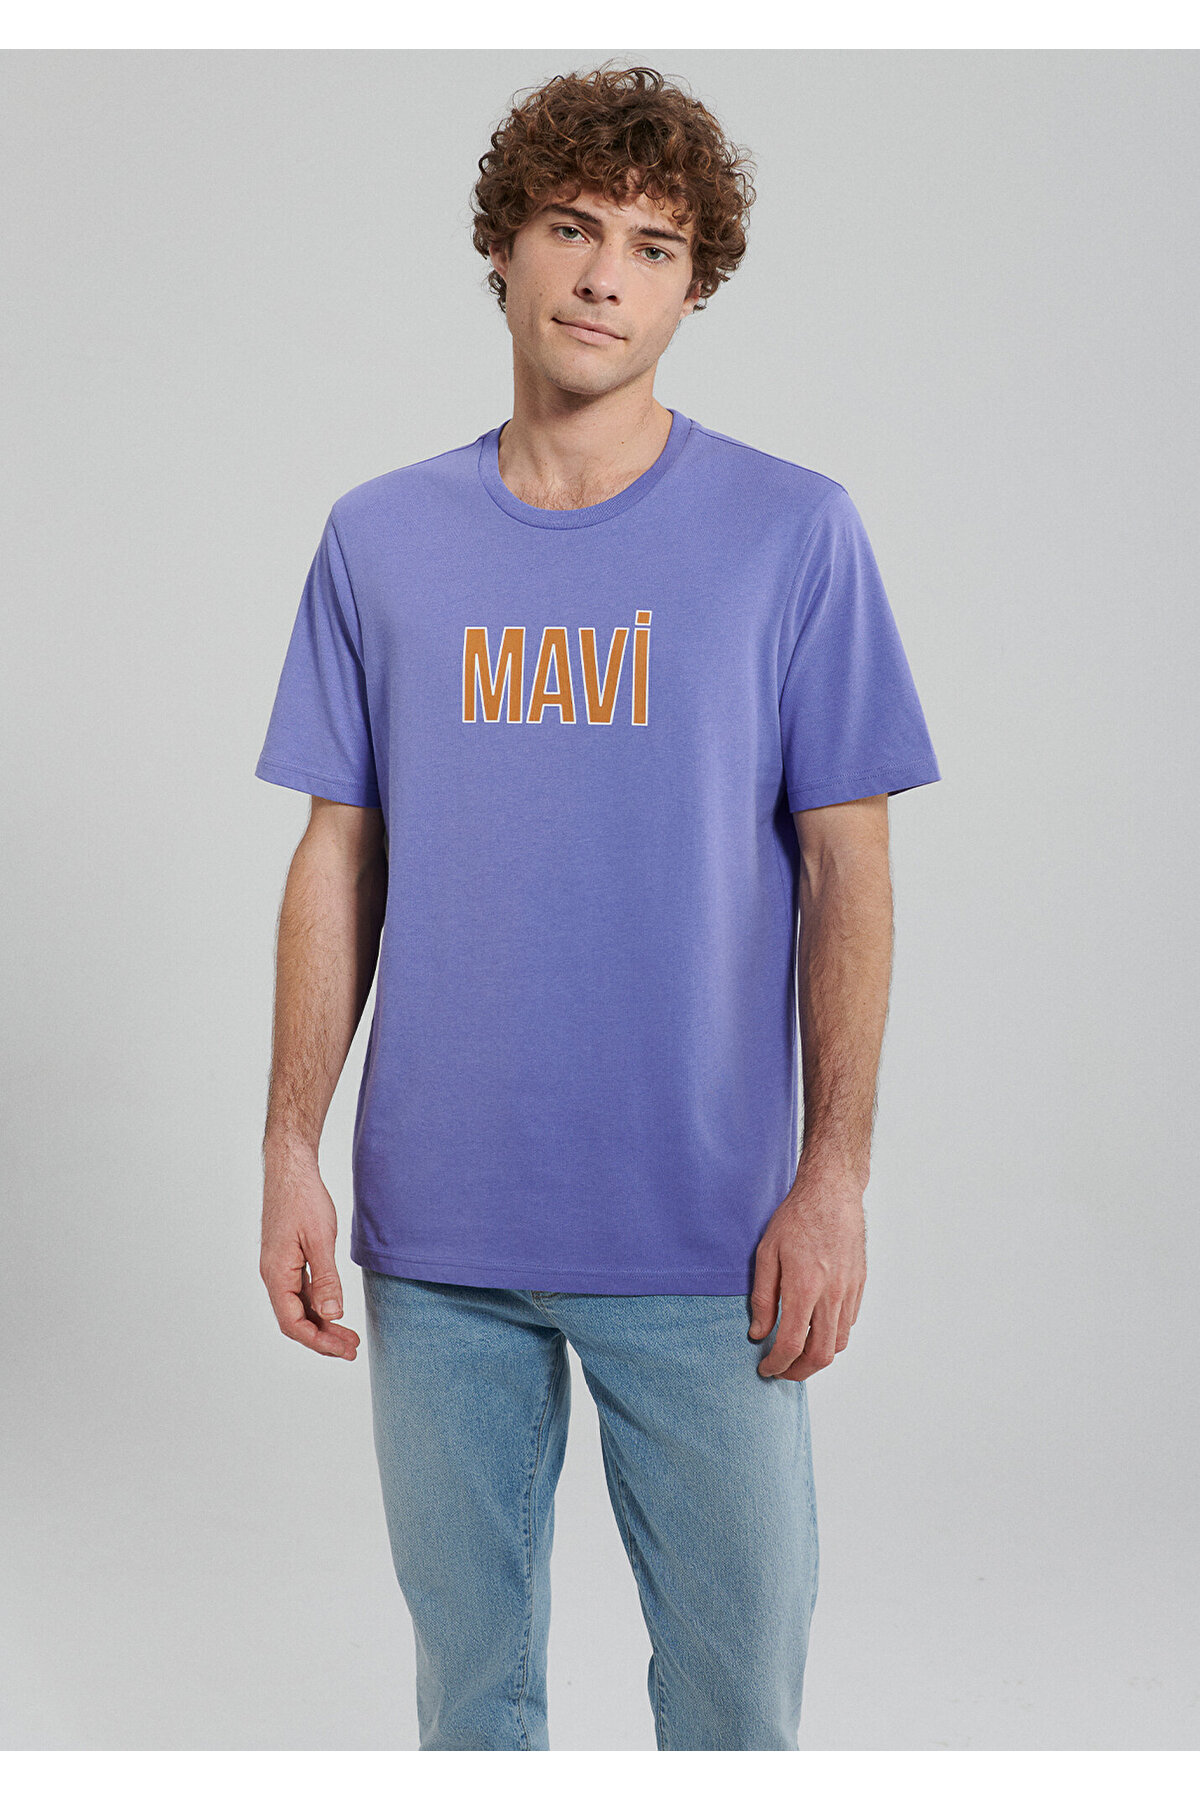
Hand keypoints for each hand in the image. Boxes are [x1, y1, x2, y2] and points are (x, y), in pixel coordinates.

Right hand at [260, 1145, 359, 1359]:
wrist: (291, 1169)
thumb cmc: (303, 1199)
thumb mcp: (320, 1240)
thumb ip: (326, 1279)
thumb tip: (332, 1314)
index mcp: (277, 1274)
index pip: (293, 1323)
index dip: (318, 1341)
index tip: (344, 1350)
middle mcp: (274, 1275)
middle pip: (295, 1320)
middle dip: (323, 1338)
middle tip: (352, 1349)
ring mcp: (280, 1268)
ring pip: (299, 1307)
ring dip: (322, 1323)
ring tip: (348, 1336)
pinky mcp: (288, 1259)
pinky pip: (301, 1292)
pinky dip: (318, 1305)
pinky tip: (334, 1309)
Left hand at [748, 1157, 866, 1380]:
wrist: (832, 1194)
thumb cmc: (796, 1219)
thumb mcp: (767, 1253)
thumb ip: (763, 1297)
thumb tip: (758, 1332)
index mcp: (805, 1288)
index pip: (792, 1344)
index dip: (777, 1364)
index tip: (766, 1368)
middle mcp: (832, 1295)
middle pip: (821, 1355)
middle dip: (799, 1371)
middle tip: (781, 1370)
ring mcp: (849, 1292)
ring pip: (840, 1344)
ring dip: (818, 1357)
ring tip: (797, 1354)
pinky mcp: (859, 1286)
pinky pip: (849, 1324)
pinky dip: (832, 1336)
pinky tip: (816, 1328)